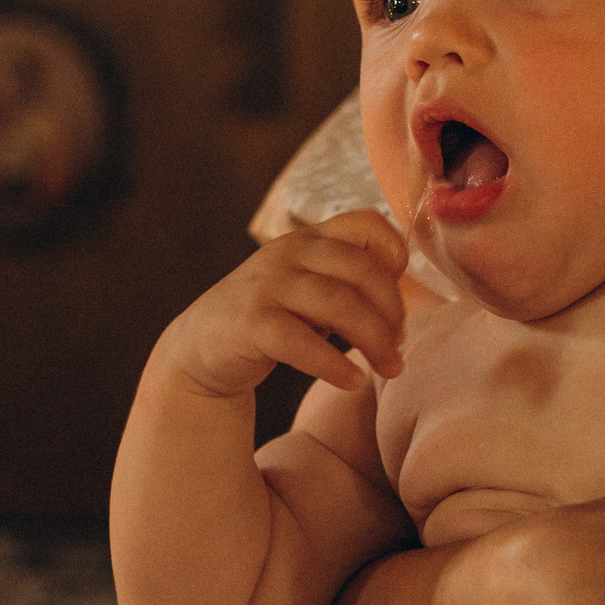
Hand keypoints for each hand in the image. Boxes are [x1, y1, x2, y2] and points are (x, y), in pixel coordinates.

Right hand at [158, 211, 407, 397]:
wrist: (202, 347)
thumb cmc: (273, 318)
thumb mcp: (311, 289)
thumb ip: (348, 283)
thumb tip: (402, 303)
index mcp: (309, 240)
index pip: (365, 222)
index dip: (394, 253)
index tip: (400, 294)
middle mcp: (288, 253)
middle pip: (362, 269)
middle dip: (392, 311)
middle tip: (400, 345)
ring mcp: (267, 286)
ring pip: (338, 303)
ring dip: (374, 341)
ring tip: (391, 368)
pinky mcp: (249, 323)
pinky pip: (301, 341)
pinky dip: (334, 365)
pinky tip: (353, 382)